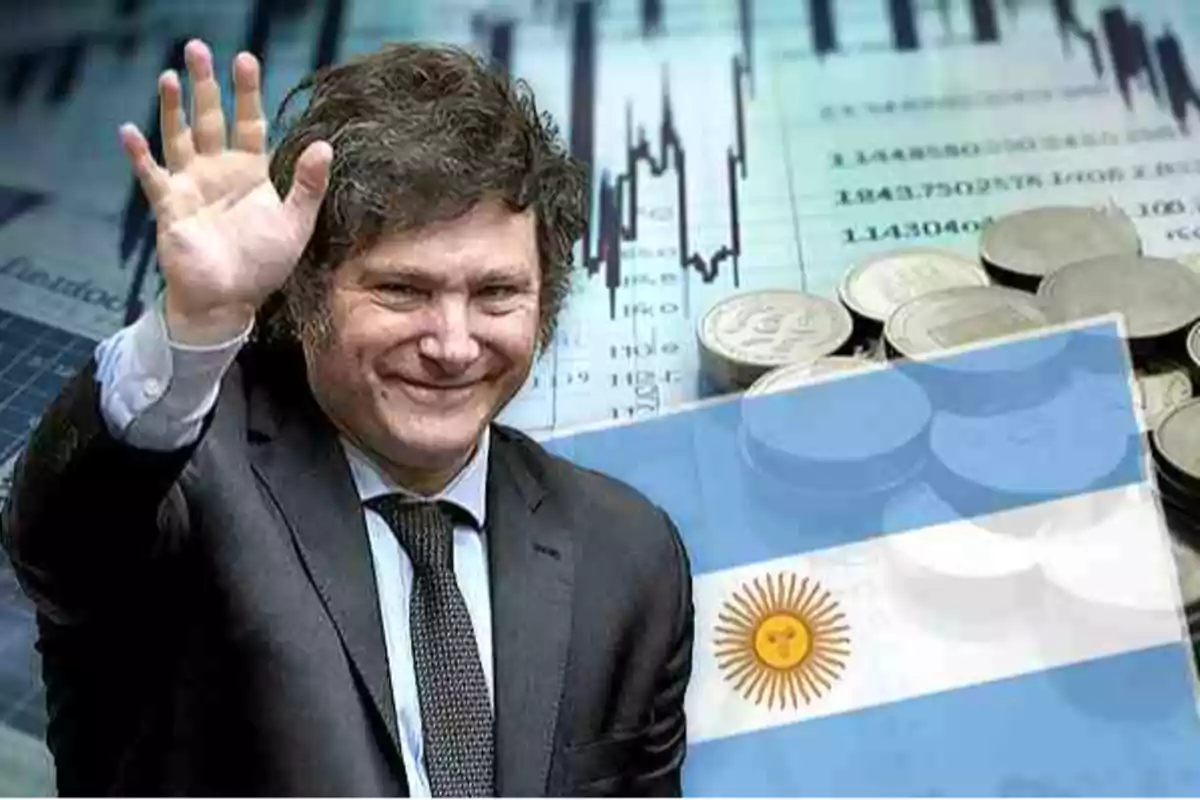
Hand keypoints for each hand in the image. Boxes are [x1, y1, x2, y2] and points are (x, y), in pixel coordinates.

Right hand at [119, 39, 332, 344]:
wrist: (230, 301)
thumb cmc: (263, 264)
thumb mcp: (295, 224)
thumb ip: (308, 186)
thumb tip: (324, 145)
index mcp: (251, 172)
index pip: (249, 123)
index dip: (247, 93)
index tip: (246, 60)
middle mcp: (218, 172)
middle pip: (211, 119)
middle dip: (206, 86)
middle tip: (198, 48)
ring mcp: (191, 186)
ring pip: (180, 138)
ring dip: (173, 109)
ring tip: (170, 76)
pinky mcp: (170, 206)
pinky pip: (152, 176)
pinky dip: (140, 155)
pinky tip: (129, 131)